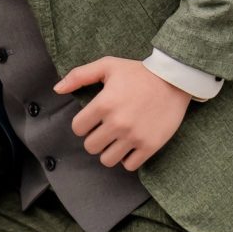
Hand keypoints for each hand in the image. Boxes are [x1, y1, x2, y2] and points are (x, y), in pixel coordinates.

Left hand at [53, 58, 191, 169]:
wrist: (175, 80)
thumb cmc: (139, 72)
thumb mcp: (108, 66)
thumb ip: (80, 76)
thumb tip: (57, 89)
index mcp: (103, 104)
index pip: (77, 129)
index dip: (82, 125)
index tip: (92, 120)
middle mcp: (117, 123)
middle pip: (91, 147)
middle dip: (95, 139)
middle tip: (105, 130)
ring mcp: (134, 136)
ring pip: (107, 160)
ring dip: (109, 152)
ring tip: (117, 140)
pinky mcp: (150, 145)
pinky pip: (129, 165)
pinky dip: (128, 159)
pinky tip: (131, 146)